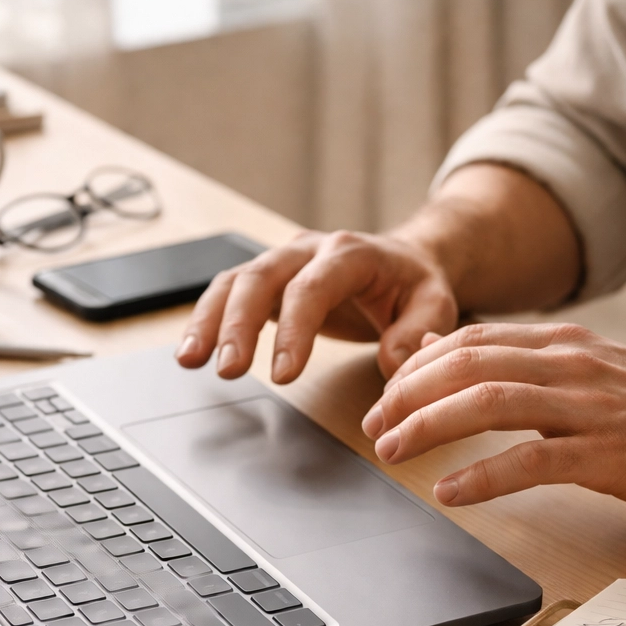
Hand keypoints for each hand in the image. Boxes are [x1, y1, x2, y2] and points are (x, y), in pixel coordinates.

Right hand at [174, 229, 459, 382]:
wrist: (403, 262)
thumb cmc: (416, 286)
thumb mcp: (435, 306)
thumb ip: (417, 334)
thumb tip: (393, 366)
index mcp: (350, 253)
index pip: (313, 287)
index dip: (294, 329)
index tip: (283, 375)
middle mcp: (308, 250)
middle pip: (261, 277)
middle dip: (238, 324)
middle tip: (227, 369)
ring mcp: (283, 262)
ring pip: (235, 282)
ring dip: (209, 320)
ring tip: (189, 361)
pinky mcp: (268, 281)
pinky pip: (229, 293)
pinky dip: (207, 320)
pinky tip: (192, 352)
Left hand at [362, 323, 625, 510]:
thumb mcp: (593, 373)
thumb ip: (528, 366)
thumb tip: (452, 358)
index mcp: (566, 343)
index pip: (471, 340)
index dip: (417, 368)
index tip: (386, 397)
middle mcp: (572, 364)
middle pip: (466, 365)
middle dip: (407, 396)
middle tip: (375, 428)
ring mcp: (590, 407)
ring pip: (488, 403)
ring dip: (429, 427)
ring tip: (394, 454)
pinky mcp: (607, 454)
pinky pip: (531, 460)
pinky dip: (482, 476)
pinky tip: (452, 493)